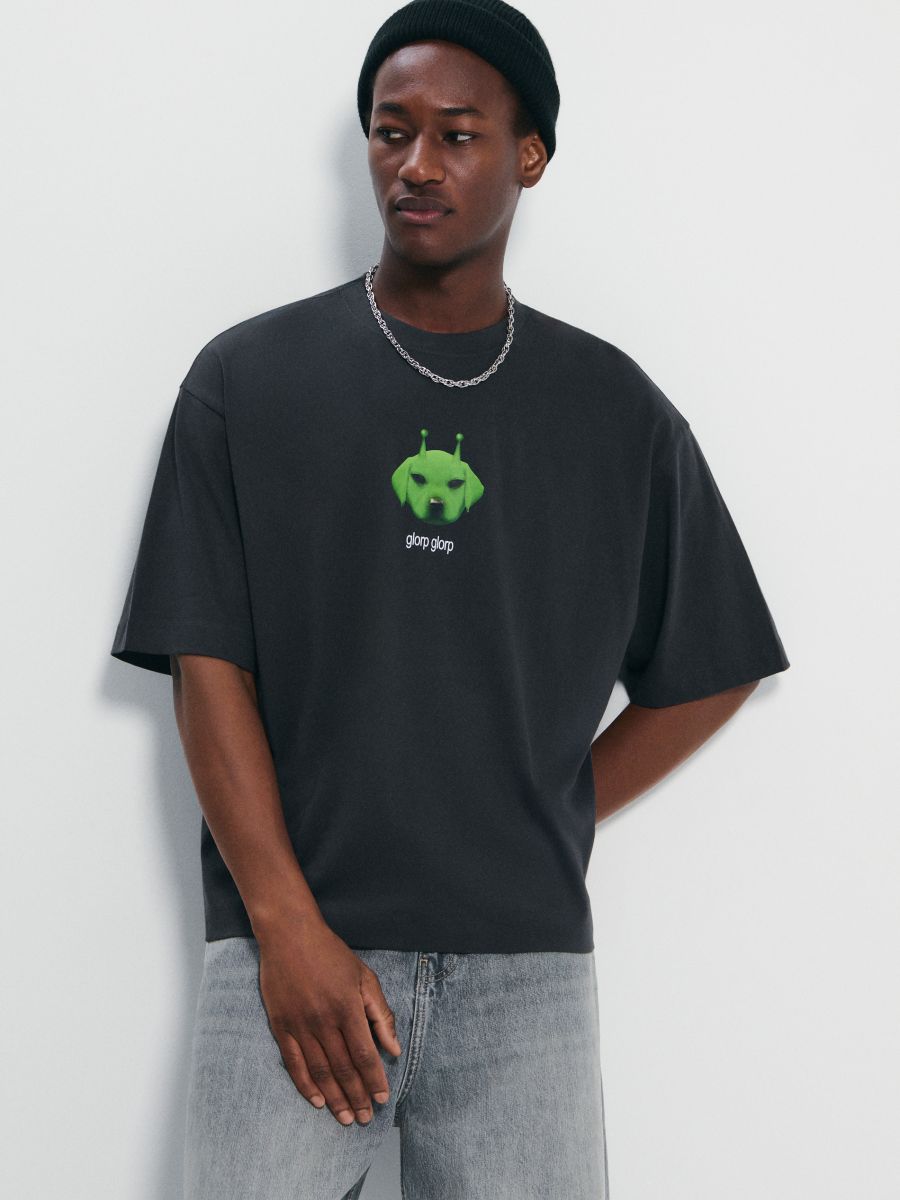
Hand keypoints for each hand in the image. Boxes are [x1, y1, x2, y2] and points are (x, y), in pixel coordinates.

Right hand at [256, 916, 402, 1125]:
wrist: (289, 935)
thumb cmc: (331, 954)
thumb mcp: (364, 977)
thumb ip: (381, 1013)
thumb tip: (394, 1048)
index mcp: (347, 1007)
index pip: (364, 1055)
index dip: (375, 1080)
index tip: (383, 1099)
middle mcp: (323, 1020)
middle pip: (343, 1068)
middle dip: (357, 1097)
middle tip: (366, 1118)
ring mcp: (300, 1025)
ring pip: (320, 1071)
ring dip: (335, 1098)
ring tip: (346, 1118)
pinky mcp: (281, 1026)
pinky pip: (294, 1064)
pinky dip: (306, 1086)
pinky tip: (318, 1101)